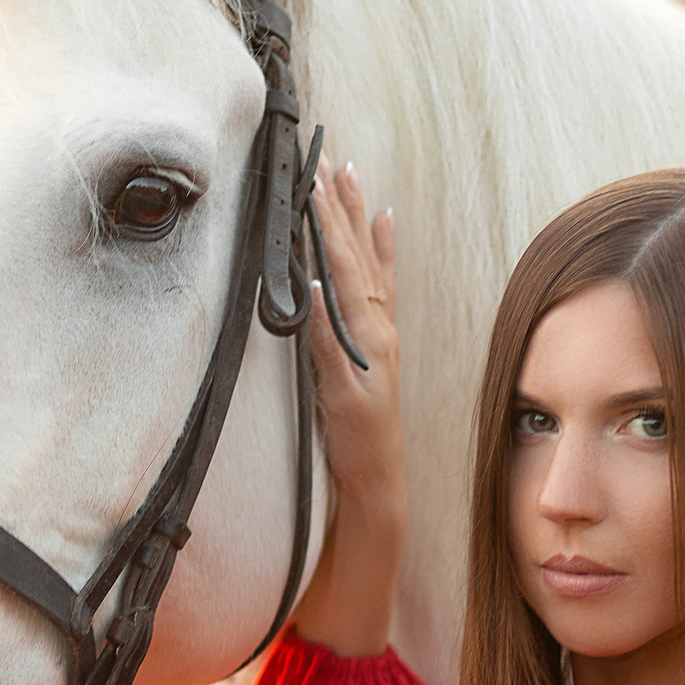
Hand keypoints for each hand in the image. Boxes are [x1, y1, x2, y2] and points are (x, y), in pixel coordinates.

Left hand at [291, 157, 404, 657]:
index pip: (365, 272)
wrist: (371, 525)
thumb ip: (329, 352)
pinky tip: (316, 278)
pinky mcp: (353, 404)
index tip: (341, 173)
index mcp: (372, 347)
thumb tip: (307, 304)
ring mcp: (369, 375)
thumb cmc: (346, 466)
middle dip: (345, 214)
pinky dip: (329, 316)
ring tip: (332, 190)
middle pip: (361, 270)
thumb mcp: (338, 397)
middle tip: (332, 159)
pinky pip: (338, 352)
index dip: (354, 223)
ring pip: (355, 295)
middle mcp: (377, 352)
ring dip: (342, 243)